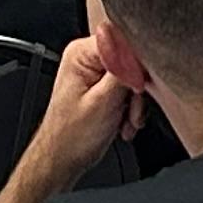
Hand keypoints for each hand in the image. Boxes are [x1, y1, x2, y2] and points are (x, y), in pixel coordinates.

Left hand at [23, 34, 135, 188]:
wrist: (63, 160)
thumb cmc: (71, 137)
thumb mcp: (103, 101)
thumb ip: (123, 71)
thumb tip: (139, 49)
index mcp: (81, 53)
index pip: (124, 42)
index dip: (137, 66)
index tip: (137, 88)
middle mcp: (88, 58)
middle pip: (131, 60)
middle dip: (137, 90)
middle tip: (130, 111)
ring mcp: (96, 72)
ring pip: (134, 77)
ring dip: (135, 104)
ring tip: (125, 122)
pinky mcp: (104, 87)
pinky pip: (129, 89)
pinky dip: (131, 109)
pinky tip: (123, 123)